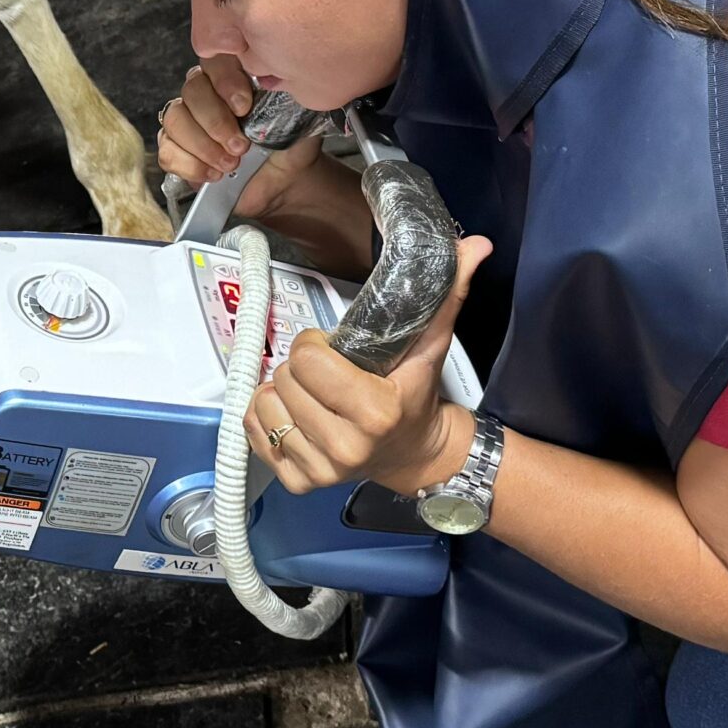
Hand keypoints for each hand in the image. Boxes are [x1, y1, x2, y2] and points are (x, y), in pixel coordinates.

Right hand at [157, 56, 322, 220]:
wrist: (283, 182)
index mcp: (234, 77)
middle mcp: (205, 93)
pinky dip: (190, 165)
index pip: (216, 62)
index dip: (225, 81)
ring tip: (230, 164)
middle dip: (215, 121)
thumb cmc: (289, 146)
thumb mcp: (296, 122)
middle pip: (192, 90)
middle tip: (240, 146)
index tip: (244, 107)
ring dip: (202, 144)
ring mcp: (186, 121)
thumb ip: (286, 104)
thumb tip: (279, 91)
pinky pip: (167, 151)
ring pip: (175, 119)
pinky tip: (214, 174)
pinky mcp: (176, 150)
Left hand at [247, 235, 492, 495]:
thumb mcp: (432, 344)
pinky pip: (254, 431)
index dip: (315, 345)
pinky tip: (295, 413)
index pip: (309, 360)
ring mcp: (319, 469)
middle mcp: (345, 446)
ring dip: (281, 390)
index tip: (332, 348)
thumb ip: (446, 294)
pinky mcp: (298, 482)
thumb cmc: (415, 395)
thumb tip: (474, 245)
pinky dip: (266, 415)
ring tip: (311, 393)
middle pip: (286, 379)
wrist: (414, 454)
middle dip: (300, 367)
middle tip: (324, 373)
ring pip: (265, 404)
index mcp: (375, 412)